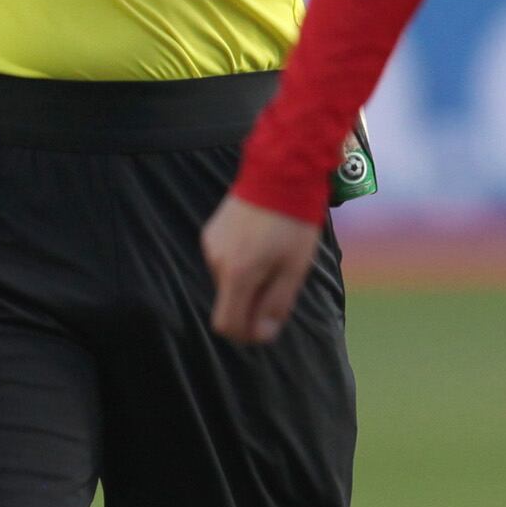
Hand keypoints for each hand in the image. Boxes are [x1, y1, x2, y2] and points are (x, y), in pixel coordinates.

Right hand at [203, 194, 320, 344]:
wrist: (280, 172)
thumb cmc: (293, 223)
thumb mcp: (294, 269)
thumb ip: (276, 305)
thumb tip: (261, 334)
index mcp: (237, 274)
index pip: (226, 324)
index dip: (246, 334)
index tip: (267, 325)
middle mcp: (216, 261)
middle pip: (229, 302)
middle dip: (252, 303)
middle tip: (281, 281)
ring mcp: (211, 244)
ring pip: (228, 281)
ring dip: (247, 281)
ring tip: (273, 257)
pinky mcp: (212, 231)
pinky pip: (224, 260)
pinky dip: (241, 263)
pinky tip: (261, 243)